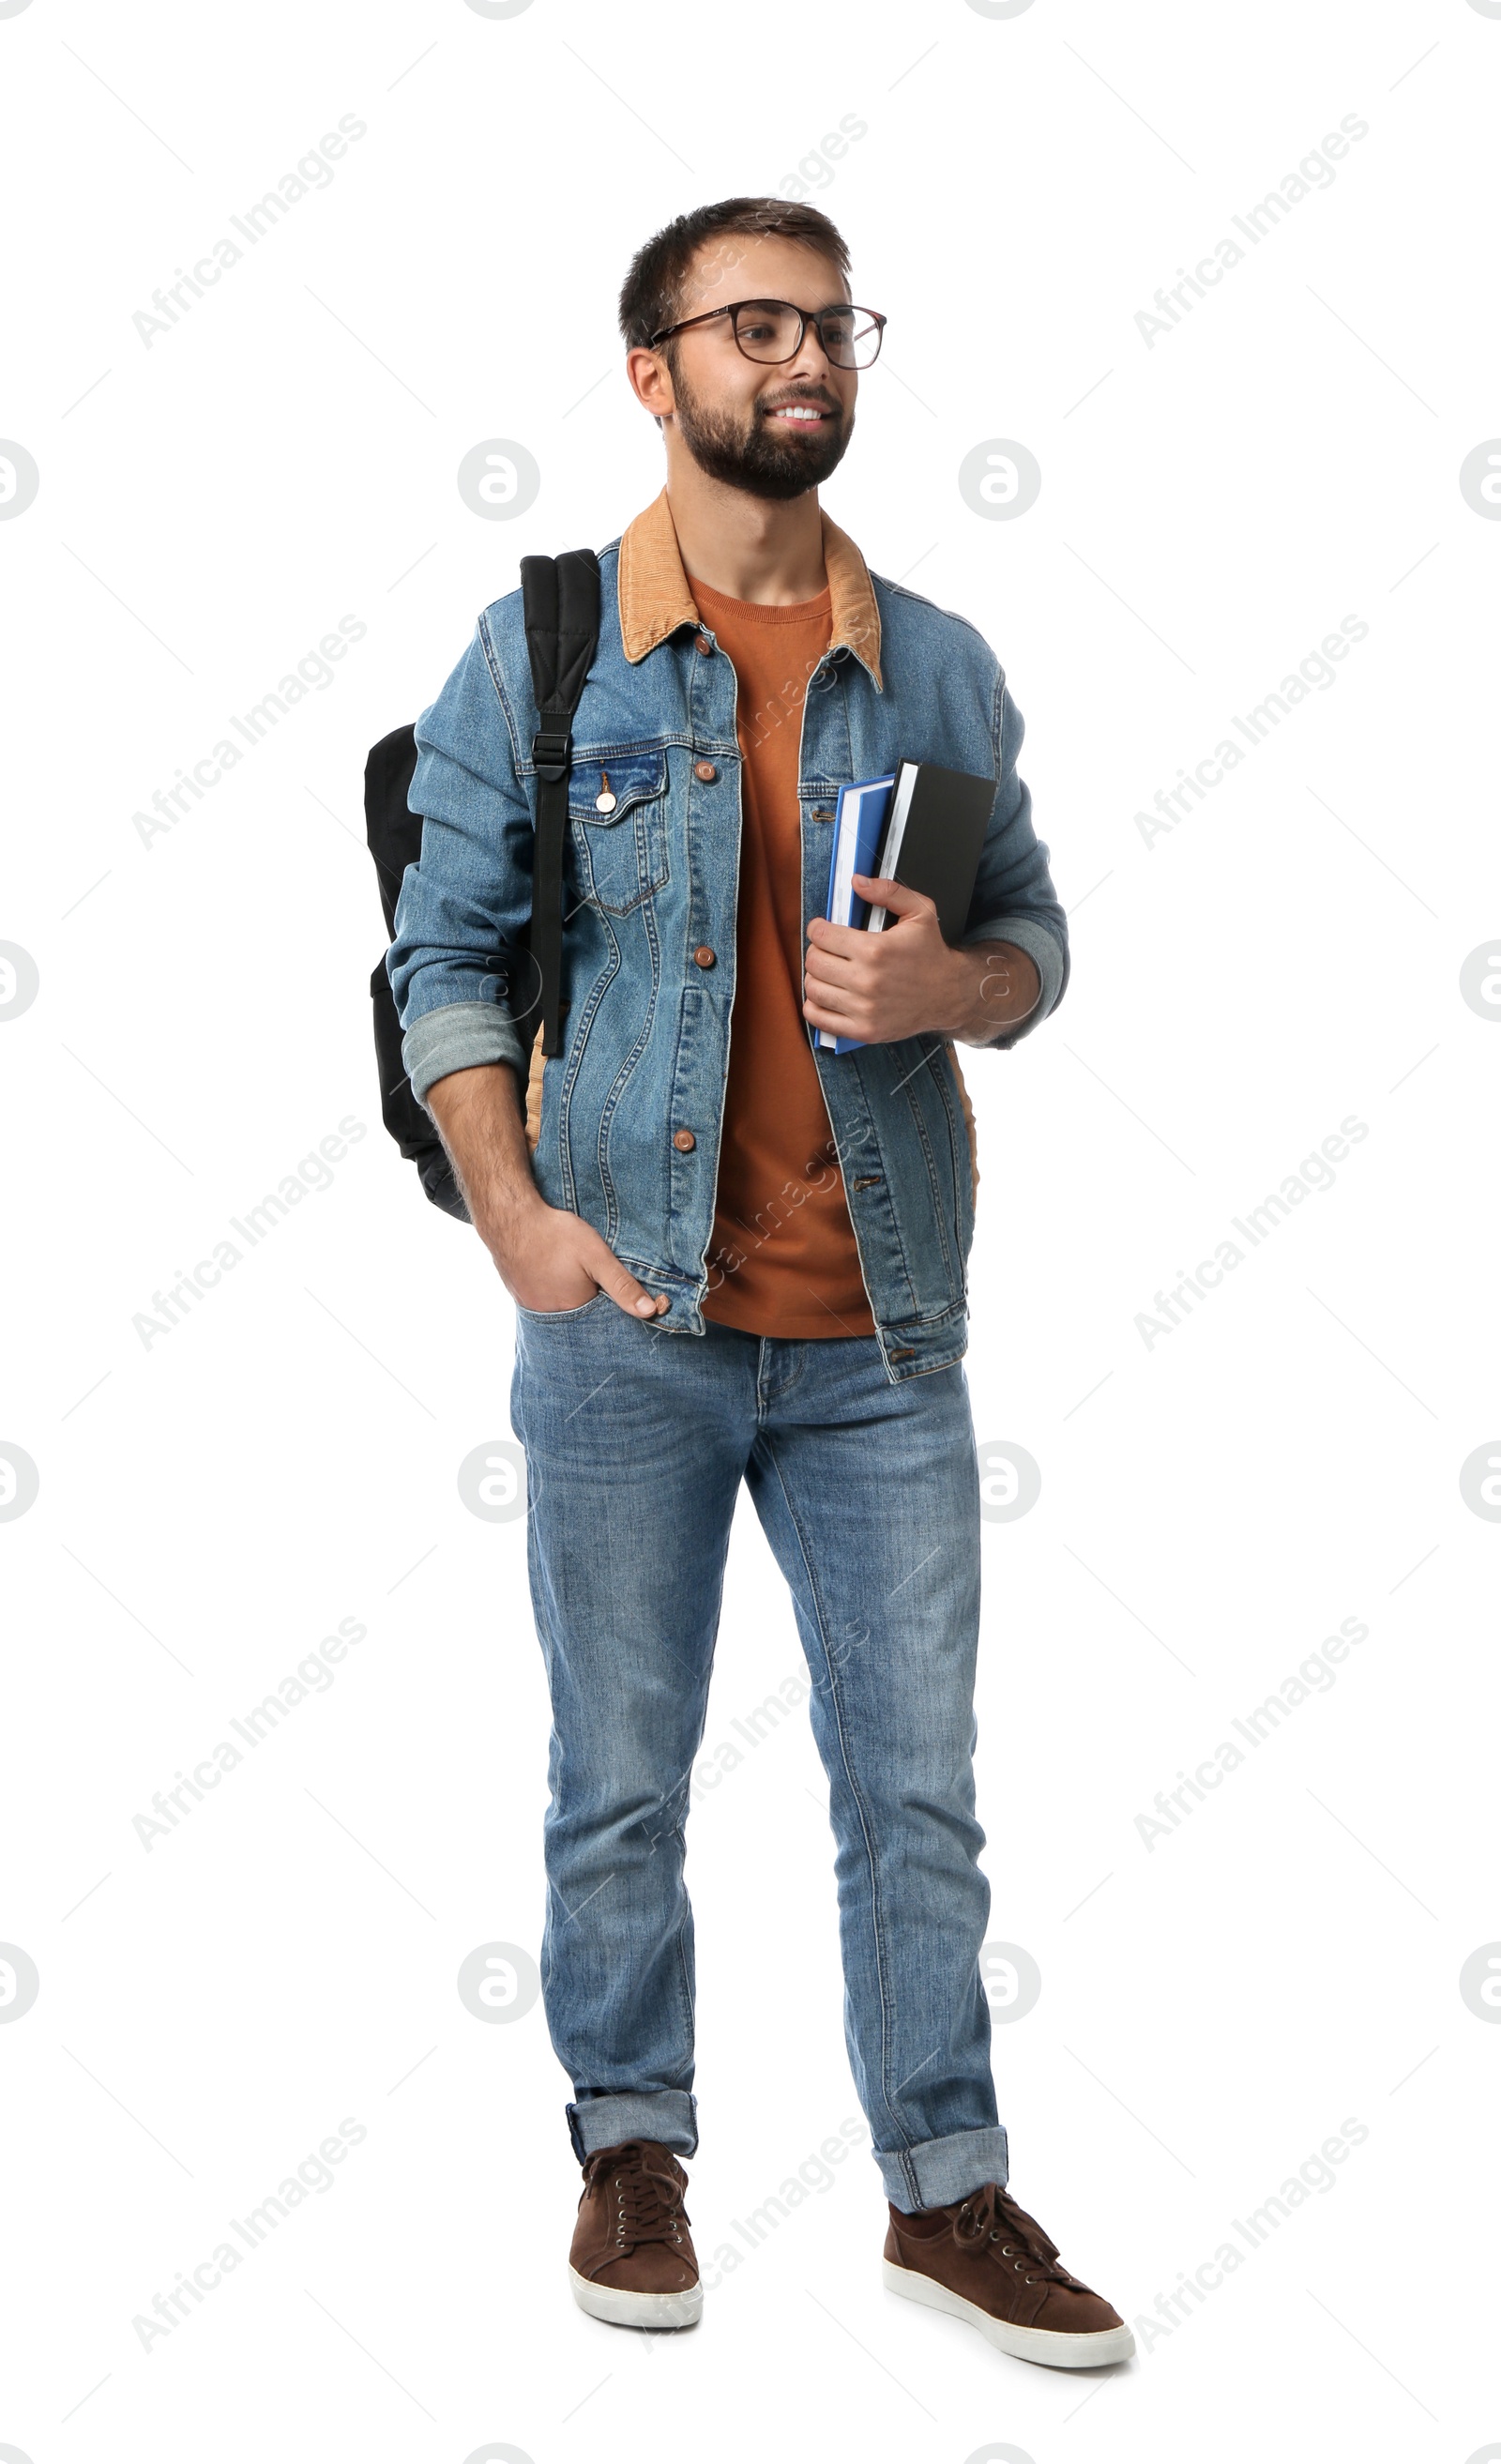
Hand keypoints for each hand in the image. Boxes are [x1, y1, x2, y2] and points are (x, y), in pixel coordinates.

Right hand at [484, 1194, 669, 1318]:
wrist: (509, 1217)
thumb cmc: (555, 1235)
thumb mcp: (597, 1257)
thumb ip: (623, 1285)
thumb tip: (650, 1311)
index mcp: (573, 1311)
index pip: (604, 1320)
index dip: (616, 1303)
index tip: (617, 1285)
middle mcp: (551, 1316)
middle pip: (583, 1315)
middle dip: (593, 1299)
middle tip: (590, 1273)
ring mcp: (531, 1307)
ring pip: (563, 1307)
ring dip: (572, 1295)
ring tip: (573, 1273)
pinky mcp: (519, 1294)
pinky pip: (544, 1300)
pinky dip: (553, 1290)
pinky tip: (555, 1272)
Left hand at [802, 875, 984, 1042]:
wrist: (949, 995)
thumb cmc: (931, 954)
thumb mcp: (920, 912)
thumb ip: (888, 892)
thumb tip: (857, 882)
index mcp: (875, 950)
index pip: (822, 935)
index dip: (818, 928)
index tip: (822, 929)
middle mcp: (867, 981)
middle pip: (814, 961)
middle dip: (816, 951)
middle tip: (827, 950)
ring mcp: (863, 1009)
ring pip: (813, 988)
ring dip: (815, 976)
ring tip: (828, 971)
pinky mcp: (863, 1030)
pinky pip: (818, 1017)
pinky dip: (814, 1005)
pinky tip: (826, 995)